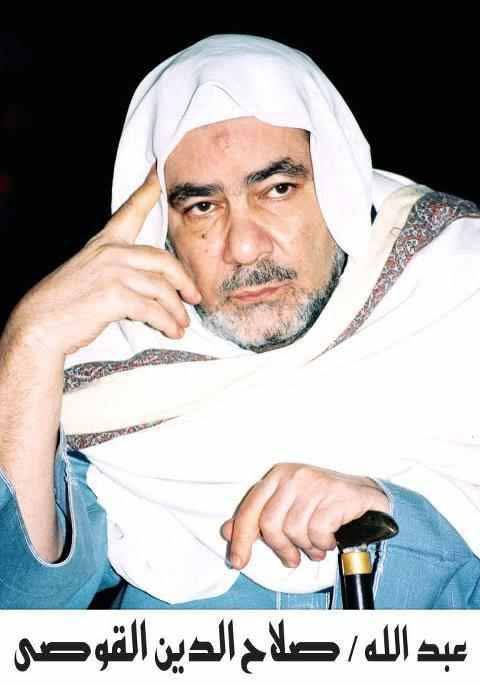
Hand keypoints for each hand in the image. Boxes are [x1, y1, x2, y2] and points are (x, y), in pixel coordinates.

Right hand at [6, 165, 201, 357]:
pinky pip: (153, 310)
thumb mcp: (88, 273)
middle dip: (184, 281)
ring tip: (181, 324)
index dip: (148, 193)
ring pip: (162, 289)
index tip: (159, 176)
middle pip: (164, 261)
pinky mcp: (115, 296)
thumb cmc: (65, 303)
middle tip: (194, 296)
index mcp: (104, 243)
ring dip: (176, 310)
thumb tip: (148, 284)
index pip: (130, 212)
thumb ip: (116, 269)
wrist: (40, 324)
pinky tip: (171, 331)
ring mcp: (114, 273)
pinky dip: (167, 323)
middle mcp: (111, 252)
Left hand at [221, 463, 388, 568]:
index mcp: (277, 475)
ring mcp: (316, 483)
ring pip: (295, 530)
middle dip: (279, 548)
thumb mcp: (287, 507)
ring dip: (305, 547)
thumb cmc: (322, 504)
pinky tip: (329, 541)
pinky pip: (318, 532)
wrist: (365, 496)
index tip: (238, 561)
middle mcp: (294, 475)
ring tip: (315, 548)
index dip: (242, 538)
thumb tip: (227, 532)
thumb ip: (258, 519)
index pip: (250, 508)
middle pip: (270, 523)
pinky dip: (323, 544)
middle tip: (290, 559)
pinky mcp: (336, 495)